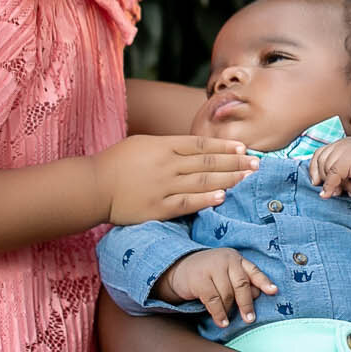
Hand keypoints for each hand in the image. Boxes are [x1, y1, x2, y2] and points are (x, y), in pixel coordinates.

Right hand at [99, 134, 256, 223]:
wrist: (93, 186)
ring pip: (202, 182)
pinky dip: (205, 200)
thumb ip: (168, 146)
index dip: (224, 147)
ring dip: (228, 180)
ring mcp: (163, 187)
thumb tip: (193, 148)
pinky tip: (223, 198)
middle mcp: (167, 165)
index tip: (243, 148)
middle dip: (235, 163)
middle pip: (207, 163)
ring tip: (247, 178)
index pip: (200, 144)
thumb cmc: (116, 162)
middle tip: (257, 164)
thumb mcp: (142, 144)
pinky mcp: (158, 208)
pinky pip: (186, 203)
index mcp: (163, 146)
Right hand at [154, 249, 278, 327]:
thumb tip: (258, 295)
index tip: (274, 291)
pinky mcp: (199, 279)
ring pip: (227, 294)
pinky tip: (221, 322)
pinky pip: (213, 300)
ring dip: (229, 310)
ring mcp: (211, 268)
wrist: (179, 267)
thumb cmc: (209, 274)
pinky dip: (218, 313)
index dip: (264, 282)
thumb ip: (242, 282)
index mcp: (236, 259)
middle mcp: (225, 260)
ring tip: (229, 321)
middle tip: (250, 319)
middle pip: (241, 285)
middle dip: (246, 304)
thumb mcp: (226, 273)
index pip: (253, 271)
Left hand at [309, 137, 350, 207]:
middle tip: (337, 190)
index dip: (314, 169)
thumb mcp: (344, 175)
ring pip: (326, 168)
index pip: (319, 153)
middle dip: (325, 179)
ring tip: (348, 189)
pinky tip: (340, 193)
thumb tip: (314, 182)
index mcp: (343, 144)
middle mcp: (345, 143)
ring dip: (334, 184)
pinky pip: (333, 173)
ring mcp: (349, 149)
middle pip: (321, 160)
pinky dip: (332, 185)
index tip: (317, 183)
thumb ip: (330, 173)